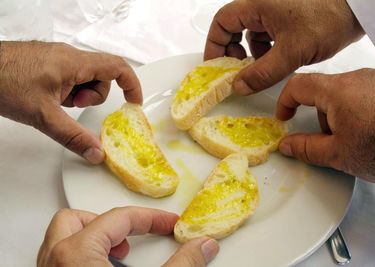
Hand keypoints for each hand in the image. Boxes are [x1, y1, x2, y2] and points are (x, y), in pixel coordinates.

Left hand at [0, 41, 141, 163]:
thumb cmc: (3, 81)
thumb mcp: (43, 115)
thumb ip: (73, 136)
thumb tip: (96, 153)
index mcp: (74, 63)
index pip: (118, 67)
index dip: (132, 85)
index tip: (133, 103)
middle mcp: (69, 56)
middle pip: (101, 76)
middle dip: (93, 96)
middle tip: (72, 106)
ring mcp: (57, 58)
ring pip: (84, 77)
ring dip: (78, 94)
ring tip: (55, 102)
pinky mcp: (47, 62)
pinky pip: (69, 76)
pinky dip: (66, 90)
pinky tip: (48, 97)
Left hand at [38, 207, 218, 266]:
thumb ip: (183, 265)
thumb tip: (203, 247)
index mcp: (76, 255)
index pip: (119, 218)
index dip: (150, 218)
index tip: (168, 226)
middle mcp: (55, 265)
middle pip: (74, 220)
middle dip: (106, 223)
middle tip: (132, 235)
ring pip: (61, 241)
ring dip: (92, 239)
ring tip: (119, 254)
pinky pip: (60, 263)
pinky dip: (84, 259)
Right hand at [204, 0, 363, 94]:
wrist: (360, 10)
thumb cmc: (328, 19)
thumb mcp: (291, 52)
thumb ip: (262, 73)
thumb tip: (239, 86)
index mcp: (257, 5)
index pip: (222, 23)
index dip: (214, 45)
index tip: (216, 66)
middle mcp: (262, 5)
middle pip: (233, 28)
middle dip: (233, 51)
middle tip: (237, 70)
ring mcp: (275, 11)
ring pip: (251, 34)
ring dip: (252, 54)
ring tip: (262, 68)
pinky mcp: (286, 18)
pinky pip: (266, 35)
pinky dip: (267, 50)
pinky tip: (277, 60)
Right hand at [276, 69, 374, 182]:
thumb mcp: (338, 154)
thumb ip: (307, 148)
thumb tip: (288, 145)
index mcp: (336, 90)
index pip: (298, 85)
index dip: (285, 101)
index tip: (286, 116)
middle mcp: (357, 78)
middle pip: (324, 91)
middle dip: (321, 116)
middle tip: (332, 139)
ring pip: (346, 94)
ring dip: (342, 115)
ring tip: (359, 139)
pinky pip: (366, 95)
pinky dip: (362, 111)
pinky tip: (374, 130)